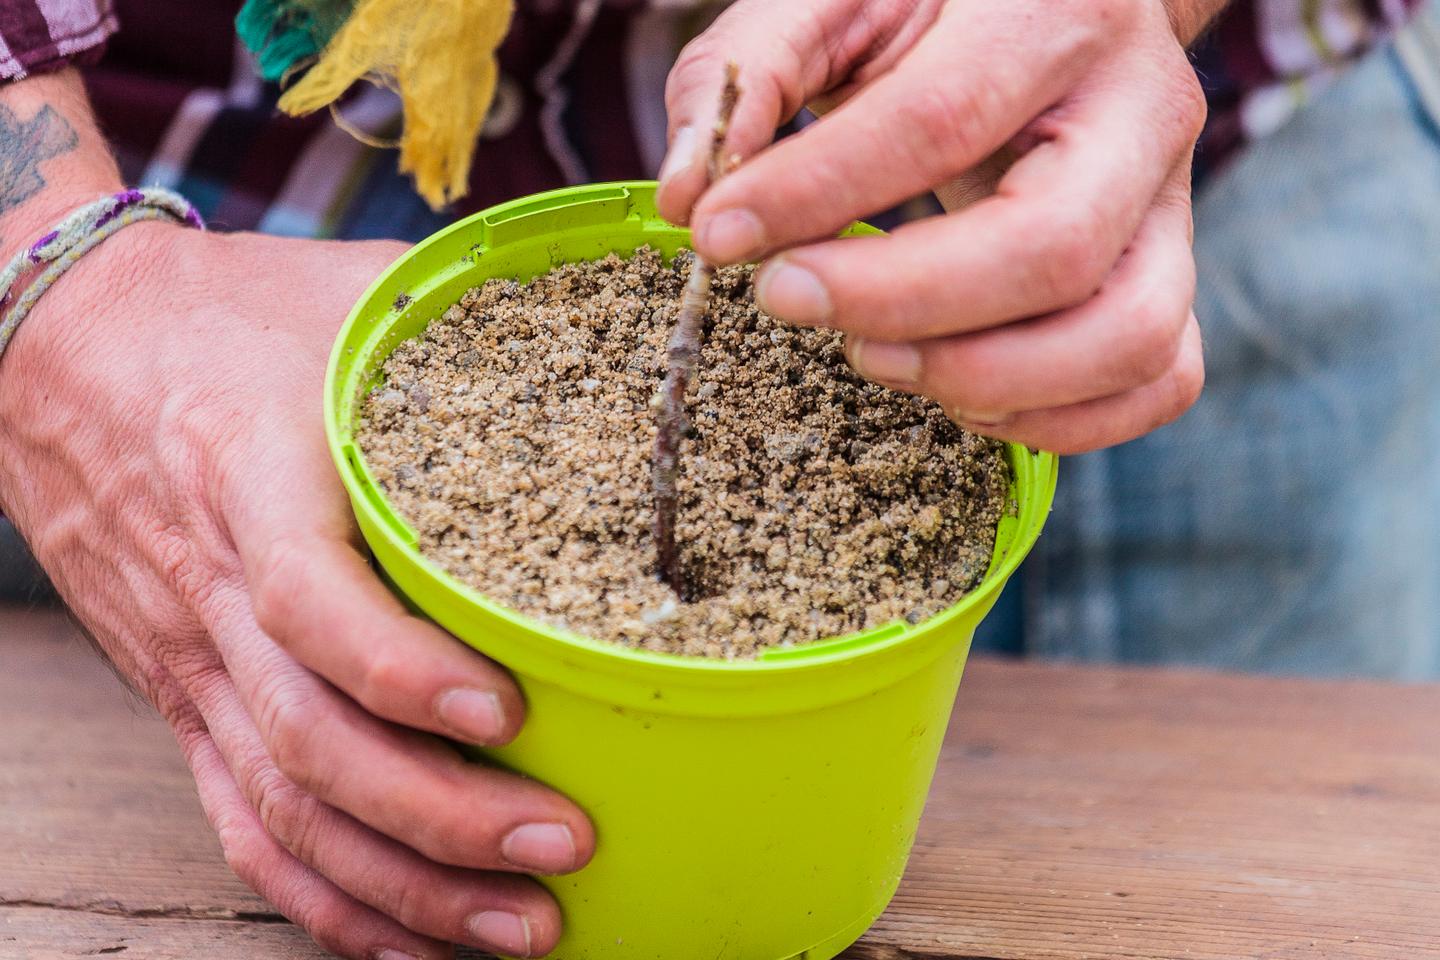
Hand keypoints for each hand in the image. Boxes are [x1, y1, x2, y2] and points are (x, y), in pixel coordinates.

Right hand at [0, 224, 594, 958]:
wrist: (65, 347)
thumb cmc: (230, 314)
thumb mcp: (344, 293)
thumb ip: (465, 318)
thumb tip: (617, 324)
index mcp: (251, 475)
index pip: (307, 602)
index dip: (399, 670)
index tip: (502, 712)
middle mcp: (213, 590)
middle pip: (308, 738)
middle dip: (439, 815)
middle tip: (561, 848)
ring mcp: (193, 662)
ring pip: (283, 807)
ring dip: (402, 884)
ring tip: (521, 927)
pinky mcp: (186, 699)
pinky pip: (244, 822)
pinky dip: (326, 897)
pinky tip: (411, 941)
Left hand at [658, 0, 1208, 452]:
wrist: (1053, 4)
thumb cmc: (928, 9)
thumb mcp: (833, 0)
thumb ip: (749, 76)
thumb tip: (686, 201)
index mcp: (1054, 12)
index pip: (940, 121)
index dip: (818, 193)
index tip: (717, 235)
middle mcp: (1140, 111)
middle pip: (1052, 248)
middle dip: (898, 303)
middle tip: (786, 301)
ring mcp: (1172, 204)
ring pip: (1131, 335)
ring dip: (985, 379)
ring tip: (876, 359)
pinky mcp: (1171, 272)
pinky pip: (1162, 378)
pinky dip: (1059, 419)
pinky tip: (958, 393)